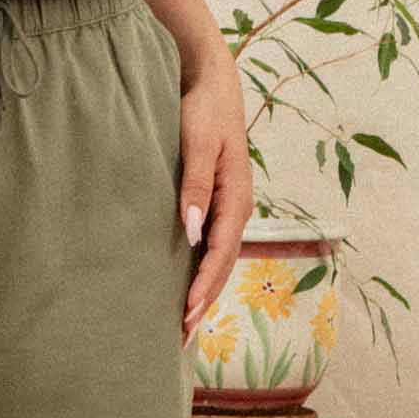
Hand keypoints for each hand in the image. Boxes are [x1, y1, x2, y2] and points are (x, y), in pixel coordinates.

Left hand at [178, 50, 252, 348]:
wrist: (210, 80)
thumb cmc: (202, 109)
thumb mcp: (198, 143)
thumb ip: (194, 186)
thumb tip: (192, 232)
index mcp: (237, 199)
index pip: (221, 255)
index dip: (204, 288)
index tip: (185, 314)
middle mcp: (236, 209)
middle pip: (222, 266)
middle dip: (204, 302)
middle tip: (181, 338)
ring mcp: (226, 207)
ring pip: (217, 260)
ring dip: (203, 292)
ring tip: (183, 326)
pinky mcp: (213, 202)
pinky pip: (210, 246)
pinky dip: (199, 272)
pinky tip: (185, 287)